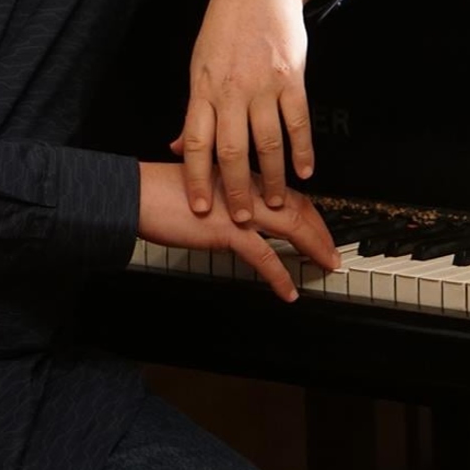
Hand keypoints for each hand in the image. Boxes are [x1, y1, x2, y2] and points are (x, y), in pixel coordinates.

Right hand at [137, 162, 339, 302]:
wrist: (137, 194)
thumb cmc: (160, 192)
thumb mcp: (200, 187)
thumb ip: (222, 197)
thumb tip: (232, 212)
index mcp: (242, 177)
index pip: (286, 193)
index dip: (308, 211)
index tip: (319, 226)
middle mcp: (247, 190)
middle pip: (299, 207)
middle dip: (321, 230)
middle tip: (332, 250)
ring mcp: (240, 210)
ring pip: (292, 227)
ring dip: (314, 248)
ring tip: (326, 265)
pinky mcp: (228, 231)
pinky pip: (264, 257)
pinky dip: (281, 276)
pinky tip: (288, 291)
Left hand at [177, 0, 324, 222]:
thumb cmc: (225, 25)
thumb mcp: (199, 66)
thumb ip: (194, 111)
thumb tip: (177, 146)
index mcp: (203, 89)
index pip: (195, 144)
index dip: (197, 180)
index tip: (201, 208)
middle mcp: (231, 90)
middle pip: (232, 151)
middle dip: (236, 189)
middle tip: (244, 218)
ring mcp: (262, 83)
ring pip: (267, 142)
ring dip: (273, 177)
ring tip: (276, 201)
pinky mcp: (291, 76)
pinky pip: (298, 121)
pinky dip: (303, 149)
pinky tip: (305, 170)